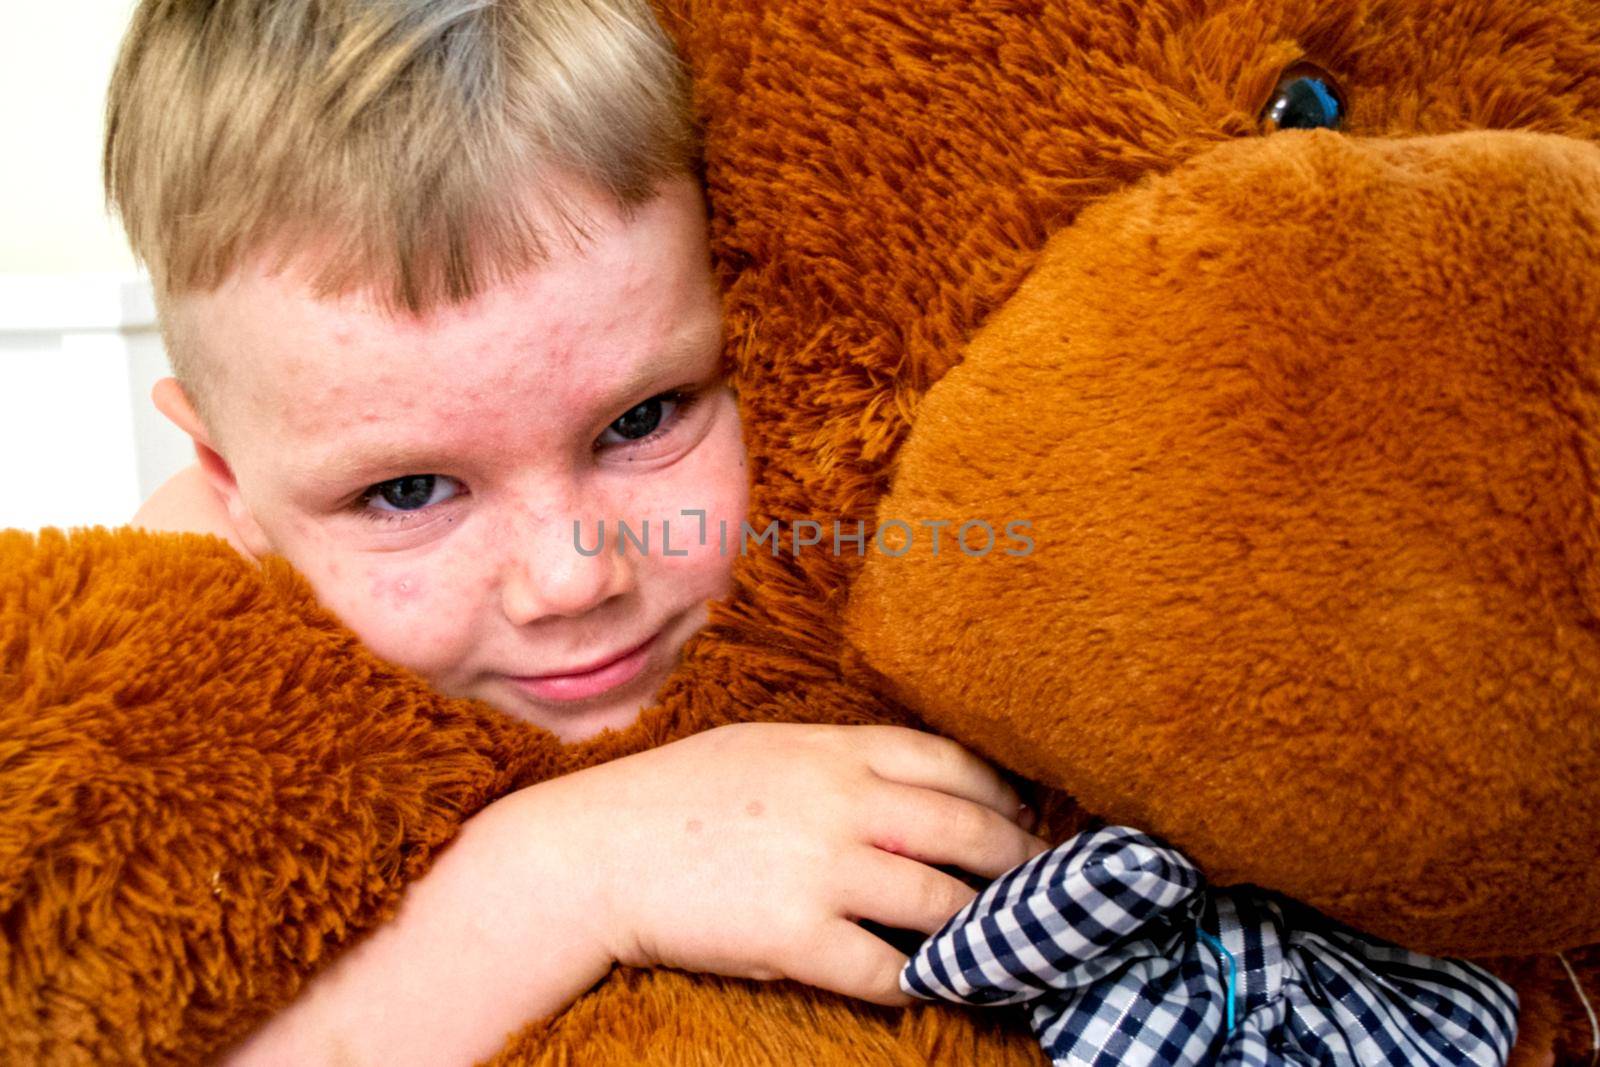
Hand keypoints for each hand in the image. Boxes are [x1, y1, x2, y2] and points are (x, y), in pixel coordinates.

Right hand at [523, 722, 1047, 1005]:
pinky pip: (886, 971)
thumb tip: (906, 787)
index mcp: (833, 749)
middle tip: (1044, 887)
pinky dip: (917, 982)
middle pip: (965, 831)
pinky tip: (927, 985)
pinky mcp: (795, 937)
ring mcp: (820, 870)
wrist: (594, 853)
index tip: (1022, 819)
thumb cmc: (673, 796)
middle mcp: (840, 803)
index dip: (1001, 796)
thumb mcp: (762, 747)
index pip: (952, 763)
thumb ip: (837, 761)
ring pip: (941, 904)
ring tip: (1002, 943)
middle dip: (1018, 863)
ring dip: (981, 928)